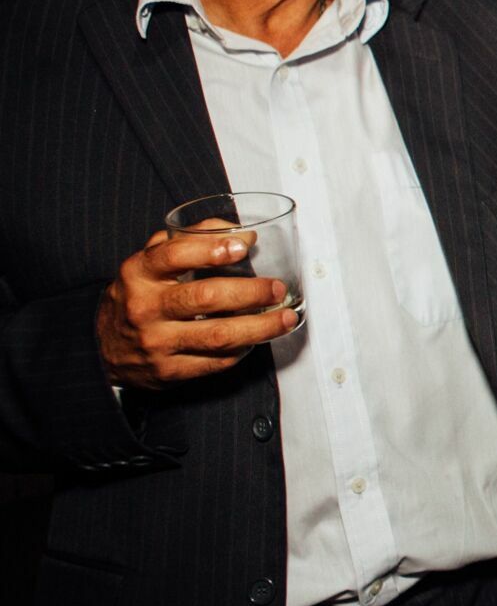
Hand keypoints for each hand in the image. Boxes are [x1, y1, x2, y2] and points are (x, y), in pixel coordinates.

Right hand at [97, 229, 297, 389]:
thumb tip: (242, 233)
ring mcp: (156, 343)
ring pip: (217, 336)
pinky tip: (258, 338)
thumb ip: (190, 238)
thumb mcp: (150, 260)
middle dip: (249, 292)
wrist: (101, 348)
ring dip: (260, 327)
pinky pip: (215, 362)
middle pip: (204, 298)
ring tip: (286, 317)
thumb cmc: (138, 295)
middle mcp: (144, 307)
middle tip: (276, 288)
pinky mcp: (168, 371)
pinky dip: (243, 349)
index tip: (243, 247)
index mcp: (138, 273)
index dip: (211, 249)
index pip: (173, 256)